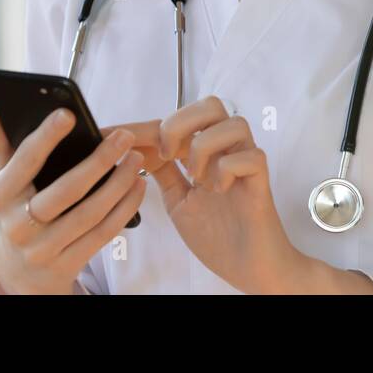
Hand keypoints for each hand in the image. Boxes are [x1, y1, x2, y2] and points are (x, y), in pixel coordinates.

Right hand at [0, 107, 150, 293]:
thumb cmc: (18, 211)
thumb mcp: (6, 183)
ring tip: (136, 158)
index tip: (69, 114)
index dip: (46, 137)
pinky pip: (102, 234)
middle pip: (65, 191)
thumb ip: (4, 147)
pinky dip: (125, 208)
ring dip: (119, 184)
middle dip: (98, 161)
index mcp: (1, 196)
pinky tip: (138, 186)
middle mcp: (18, 225)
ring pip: (89, 213)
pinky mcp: (66, 265)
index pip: (25, 162)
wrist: (21, 273)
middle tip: (124, 137)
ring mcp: (43, 249)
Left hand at [134, 96, 303, 293]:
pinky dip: (227, 169)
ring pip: (234, 123)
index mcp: (207, 152)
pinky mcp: (261, 181)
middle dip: (181, 122)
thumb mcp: (178, 200)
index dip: (142, 126)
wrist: (247, 267)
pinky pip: (250, 157)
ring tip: (197, 177)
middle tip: (167, 153)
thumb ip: (164, 172)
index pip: (177, 121)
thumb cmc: (218, 236)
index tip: (111, 137)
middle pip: (211, 105)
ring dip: (205, 146)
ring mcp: (246, 163)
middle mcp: (228, 151)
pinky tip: (218, 190)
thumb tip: (138, 148)